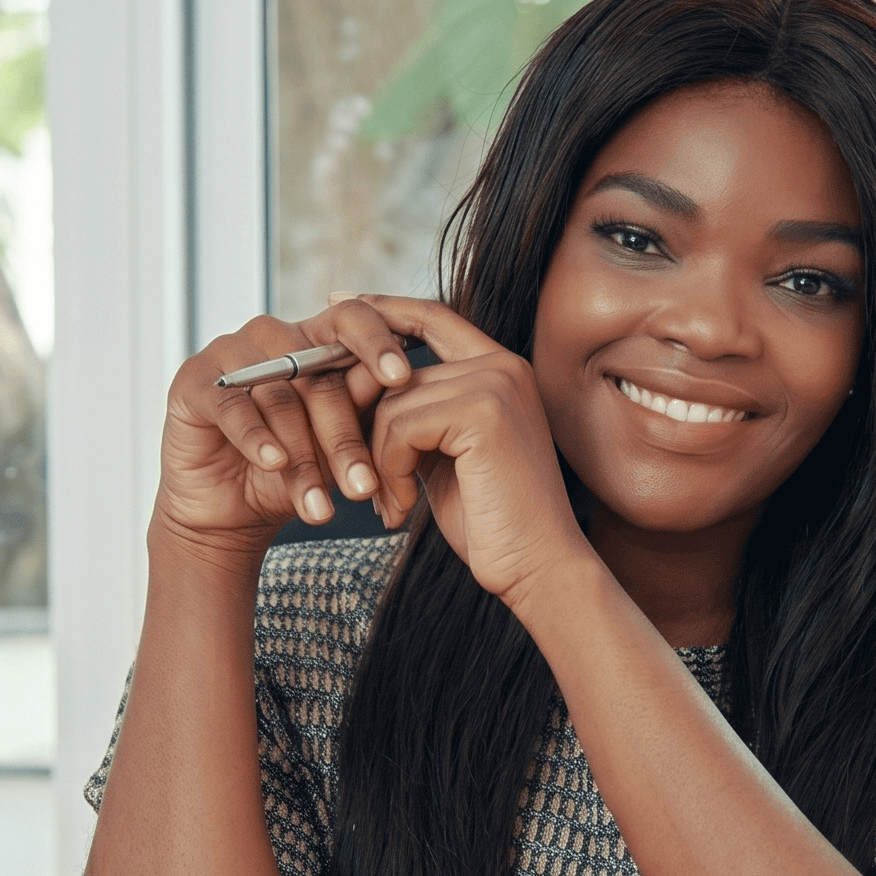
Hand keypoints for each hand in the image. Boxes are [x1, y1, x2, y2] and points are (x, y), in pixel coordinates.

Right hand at [152, 297, 417, 566]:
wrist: (230, 512)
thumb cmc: (292, 472)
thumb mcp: (337, 447)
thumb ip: (362, 412)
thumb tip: (400, 384)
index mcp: (318, 341)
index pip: (354, 321)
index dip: (379, 344)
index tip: (402, 378)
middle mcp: (276, 338)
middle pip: (319, 375)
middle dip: (344, 439)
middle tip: (364, 488)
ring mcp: (232, 354)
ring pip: (280, 398)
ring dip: (303, 458)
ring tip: (320, 508)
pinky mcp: (194, 382)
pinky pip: (232, 406)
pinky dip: (257, 438)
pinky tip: (273, 462)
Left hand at [348, 296, 594, 613]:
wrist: (538, 568)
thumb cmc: (491, 523)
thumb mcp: (446, 458)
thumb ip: (418, 418)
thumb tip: (358, 390)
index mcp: (500, 372)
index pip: (432, 316)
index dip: (383, 309)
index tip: (337, 307)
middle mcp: (502, 366)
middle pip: (394, 371)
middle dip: (363, 425)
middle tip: (363, 483)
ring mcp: (495, 384)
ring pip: (392, 404)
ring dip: (376, 461)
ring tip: (392, 504)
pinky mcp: (483, 411)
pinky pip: (399, 427)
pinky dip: (389, 471)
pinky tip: (404, 506)